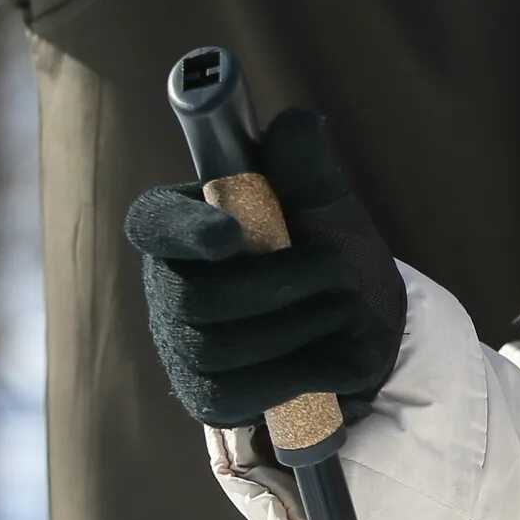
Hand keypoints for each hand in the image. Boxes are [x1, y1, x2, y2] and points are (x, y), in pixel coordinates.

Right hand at [127, 107, 407, 432]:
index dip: (184, 230)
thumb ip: (305, 166)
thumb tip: (293, 122)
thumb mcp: (327, 205)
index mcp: (186, 224)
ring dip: (299, 327)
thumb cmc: (332, 251)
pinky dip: (304, 372)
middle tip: (339, 274)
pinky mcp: (207, 397)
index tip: (231, 234)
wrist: (365, 327)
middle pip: (195, 297)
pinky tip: (345, 357)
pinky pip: (240, 392)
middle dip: (279, 285)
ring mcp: (181, 347)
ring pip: (217, 347)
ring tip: (347, 309)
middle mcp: (168, 285)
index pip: (154, 223)